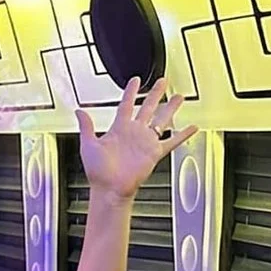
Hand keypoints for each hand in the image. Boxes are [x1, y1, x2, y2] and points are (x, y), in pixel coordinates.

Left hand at [73, 78, 193, 199]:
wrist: (110, 190)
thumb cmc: (98, 172)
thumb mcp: (88, 145)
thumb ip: (86, 126)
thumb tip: (78, 111)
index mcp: (119, 129)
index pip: (127, 104)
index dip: (131, 91)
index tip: (136, 80)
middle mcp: (134, 133)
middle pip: (148, 107)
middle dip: (155, 93)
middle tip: (163, 81)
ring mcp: (145, 142)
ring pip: (162, 120)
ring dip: (170, 108)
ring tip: (179, 97)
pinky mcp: (154, 153)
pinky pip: (171, 141)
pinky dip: (182, 135)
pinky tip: (192, 127)